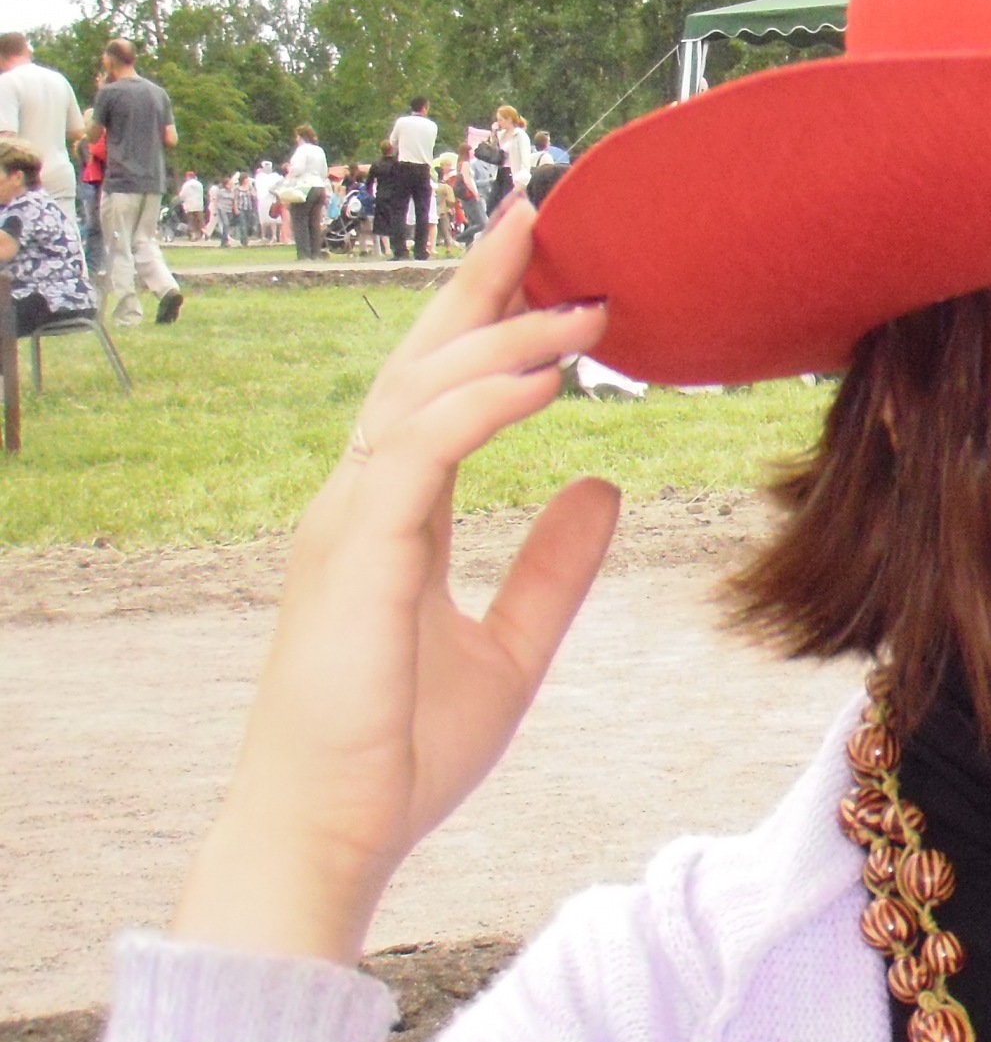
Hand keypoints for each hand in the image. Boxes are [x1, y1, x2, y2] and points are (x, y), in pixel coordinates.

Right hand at [173, 202, 618, 964]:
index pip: (438, 388)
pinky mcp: (355, 554)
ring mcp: (348, 521)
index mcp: (391, 515)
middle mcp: (360, 499)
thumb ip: (553, 567)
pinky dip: (483, 406)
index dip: (487, 317)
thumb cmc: (401, 751)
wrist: (333, 831)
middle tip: (544, 210)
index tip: (546, 257)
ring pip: (421, 391)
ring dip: (506, 336)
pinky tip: (545, 377)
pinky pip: (420, 452)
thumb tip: (605, 488)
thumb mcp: (511, 646)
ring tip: (584, 297)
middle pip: (420, 360)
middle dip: (481, 282)